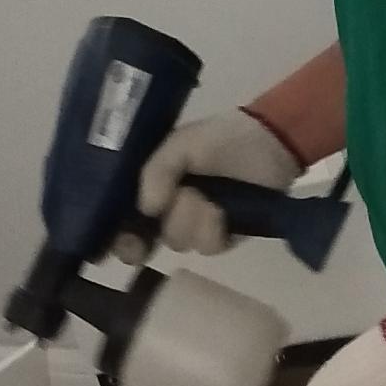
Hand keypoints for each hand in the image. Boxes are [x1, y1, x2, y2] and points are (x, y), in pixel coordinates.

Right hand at [114, 108, 299, 263]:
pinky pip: (208, 246)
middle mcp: (167, 212)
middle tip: (184, 198)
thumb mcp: (179, 144)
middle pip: (148, 239)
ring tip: (210, 194)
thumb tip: (146, 210)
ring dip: (192, 217)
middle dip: (166, 219)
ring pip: (178, 241)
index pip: (123, 222)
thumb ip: (155, 172)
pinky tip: (223, 209)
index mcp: (152, 188)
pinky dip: (213, 228)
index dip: (117, 238)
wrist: (269, 142)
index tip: (120, 244)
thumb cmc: (219, 138)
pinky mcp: (223, 238)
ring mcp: (195, 227)